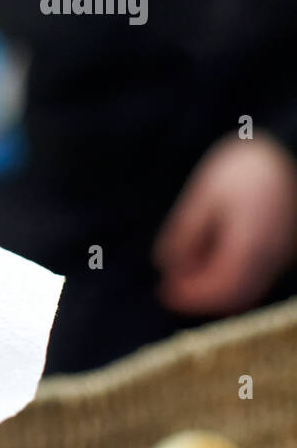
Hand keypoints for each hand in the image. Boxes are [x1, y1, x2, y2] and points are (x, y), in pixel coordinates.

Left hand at [153, 133, 296, 315]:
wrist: (290, 151)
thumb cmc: (246, 167)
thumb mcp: (206, 195)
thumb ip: (185, 232)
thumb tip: (165, 263)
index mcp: (248, 246)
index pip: (218, 288)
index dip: (190, 296)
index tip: (163, 292)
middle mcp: (269, 257)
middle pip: (235, 295)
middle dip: (201, 297)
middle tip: (170, 287)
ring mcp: (280, 253)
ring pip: (248, 288)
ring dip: (215, 287)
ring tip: (186, 270)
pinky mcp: (283, 246)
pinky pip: (257, 275)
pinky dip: (231, 277)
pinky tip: (210, 259)